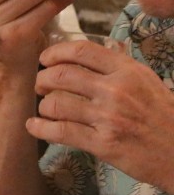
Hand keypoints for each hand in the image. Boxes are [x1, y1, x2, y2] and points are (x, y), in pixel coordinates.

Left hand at [29, 39, 173, 191]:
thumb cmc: (163, 116)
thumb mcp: (146, 81)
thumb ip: (116, 66)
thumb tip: (85, 53)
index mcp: (127, 71)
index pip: (81, 50)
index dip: (55, 52)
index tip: (44, 59)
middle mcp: (117, 90)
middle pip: (61, 75)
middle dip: (42, 79)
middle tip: (40, 85)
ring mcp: (109, 118)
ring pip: (57, 103)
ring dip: (43, 106)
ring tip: (45, 109)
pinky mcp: (104, 144)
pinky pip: (61, 132)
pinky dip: (40, 128)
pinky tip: (34, 126)